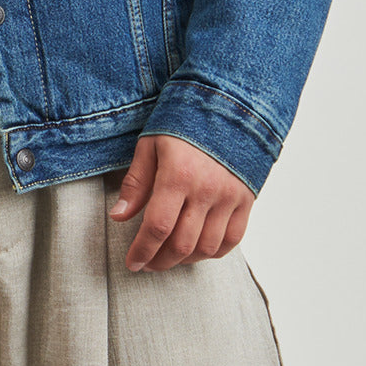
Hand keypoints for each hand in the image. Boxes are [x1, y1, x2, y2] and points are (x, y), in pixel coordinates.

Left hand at [108, 134, 254, 271]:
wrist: (229, 102)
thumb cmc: (184, 120)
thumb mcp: (151, 144)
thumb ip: (136, 183)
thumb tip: (118, 217)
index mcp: (178, 175)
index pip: (157, 227)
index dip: (142, 251)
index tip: (132, 262)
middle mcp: (206, 190)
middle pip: (182, 244)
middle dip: (160, 261)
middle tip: (146, 263)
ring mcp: (229, 197)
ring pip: (207, 248)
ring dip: (185, 260)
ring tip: (169, 256)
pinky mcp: (246, 199)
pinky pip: (232, 240)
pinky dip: (213, 252)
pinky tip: (197, 249)